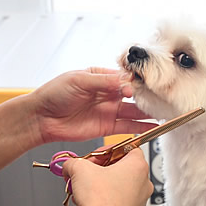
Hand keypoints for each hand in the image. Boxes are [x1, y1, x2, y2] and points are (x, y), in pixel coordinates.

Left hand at [31, 67, 157, 142]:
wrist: (41, 118)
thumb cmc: (54, 94)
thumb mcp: (79, 81)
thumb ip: (104, 82)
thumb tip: (127, 82)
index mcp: (101, 77)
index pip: (126, 77)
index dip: (138, 81)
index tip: (147, 84)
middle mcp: (108, 93)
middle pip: (134, 94)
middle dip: (148, 96)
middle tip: (162, 98)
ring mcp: (108, 110)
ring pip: (134, 111)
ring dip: (148, 112)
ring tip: (164, 112)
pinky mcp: (107, 127)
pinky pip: (128, 127)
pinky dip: (141, 127)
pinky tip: (154, 127)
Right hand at [63, 147, 152, 205]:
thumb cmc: (101, 201)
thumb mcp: (79, 170)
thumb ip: (73, 162)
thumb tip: (69, 165)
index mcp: (138, 165)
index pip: (127, 147)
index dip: (107, 150)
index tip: (94, 156)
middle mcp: (143, 181)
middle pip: (122, 166)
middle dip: (101, 167)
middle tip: (87, 171)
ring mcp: (140, 198)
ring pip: (120, 183)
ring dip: (102, 182)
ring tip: (86, 187)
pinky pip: (119, 198)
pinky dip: (106, 197)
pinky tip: (92, 200)